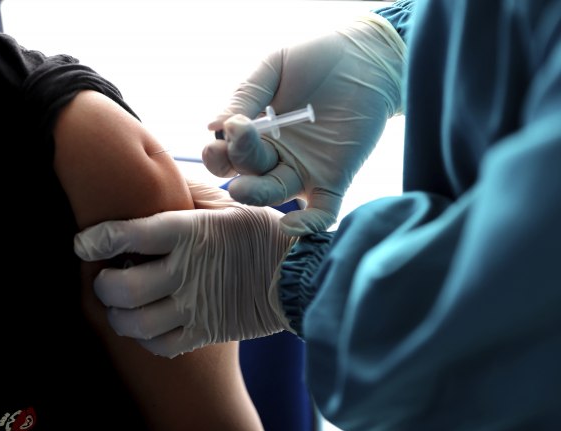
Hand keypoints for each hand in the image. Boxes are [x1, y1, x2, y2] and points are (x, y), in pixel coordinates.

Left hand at [74, 180, 294, 357]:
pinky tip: (147, 326)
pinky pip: (162, 345)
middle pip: (122, 288)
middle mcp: (186, 271)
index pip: (128, 235)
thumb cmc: (264, 233)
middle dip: (102, 286)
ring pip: (136, 323)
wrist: (299, 275)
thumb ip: (192, 195)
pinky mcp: (206, 331)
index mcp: (190, 232)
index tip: (83, 243)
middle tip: (104, 278)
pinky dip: (146, 339)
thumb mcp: (231, 204)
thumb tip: (160, 181)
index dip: (97, 240)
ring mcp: (195, 305)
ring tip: (120, 306)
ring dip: (118, 316)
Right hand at [202, 12, 405, 235]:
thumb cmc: (316, 59)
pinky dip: (307, 223)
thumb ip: (245, 95)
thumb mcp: (274, 69)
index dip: (219, 150)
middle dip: (236, 164)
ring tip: (244, 188)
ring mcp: (303, 172)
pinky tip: (292, 225)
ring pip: (274, 193)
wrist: (366, 57)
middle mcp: (274, 158)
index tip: (230, 126)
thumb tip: (212, 126)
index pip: (226, 155)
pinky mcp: (334, 180)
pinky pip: (320, 211)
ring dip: (257, 194)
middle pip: (246, 174)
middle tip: (236, 144)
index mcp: (254, 135)